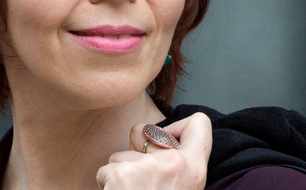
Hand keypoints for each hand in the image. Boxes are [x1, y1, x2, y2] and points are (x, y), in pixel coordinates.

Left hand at [96, 112, 211, 189]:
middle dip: (137, 152)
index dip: (178, 129)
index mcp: (194, 169)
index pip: (199, 122)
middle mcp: (174, 164)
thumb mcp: (184, 186)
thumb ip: (176, 162)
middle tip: (144, 182)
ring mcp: (146, 168)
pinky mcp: (121, 175)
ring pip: (121, 153)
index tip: (170, 145)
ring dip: (120, 172)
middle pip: (146, 130)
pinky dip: (107, 184)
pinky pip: (105, 170)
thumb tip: (156, 135)